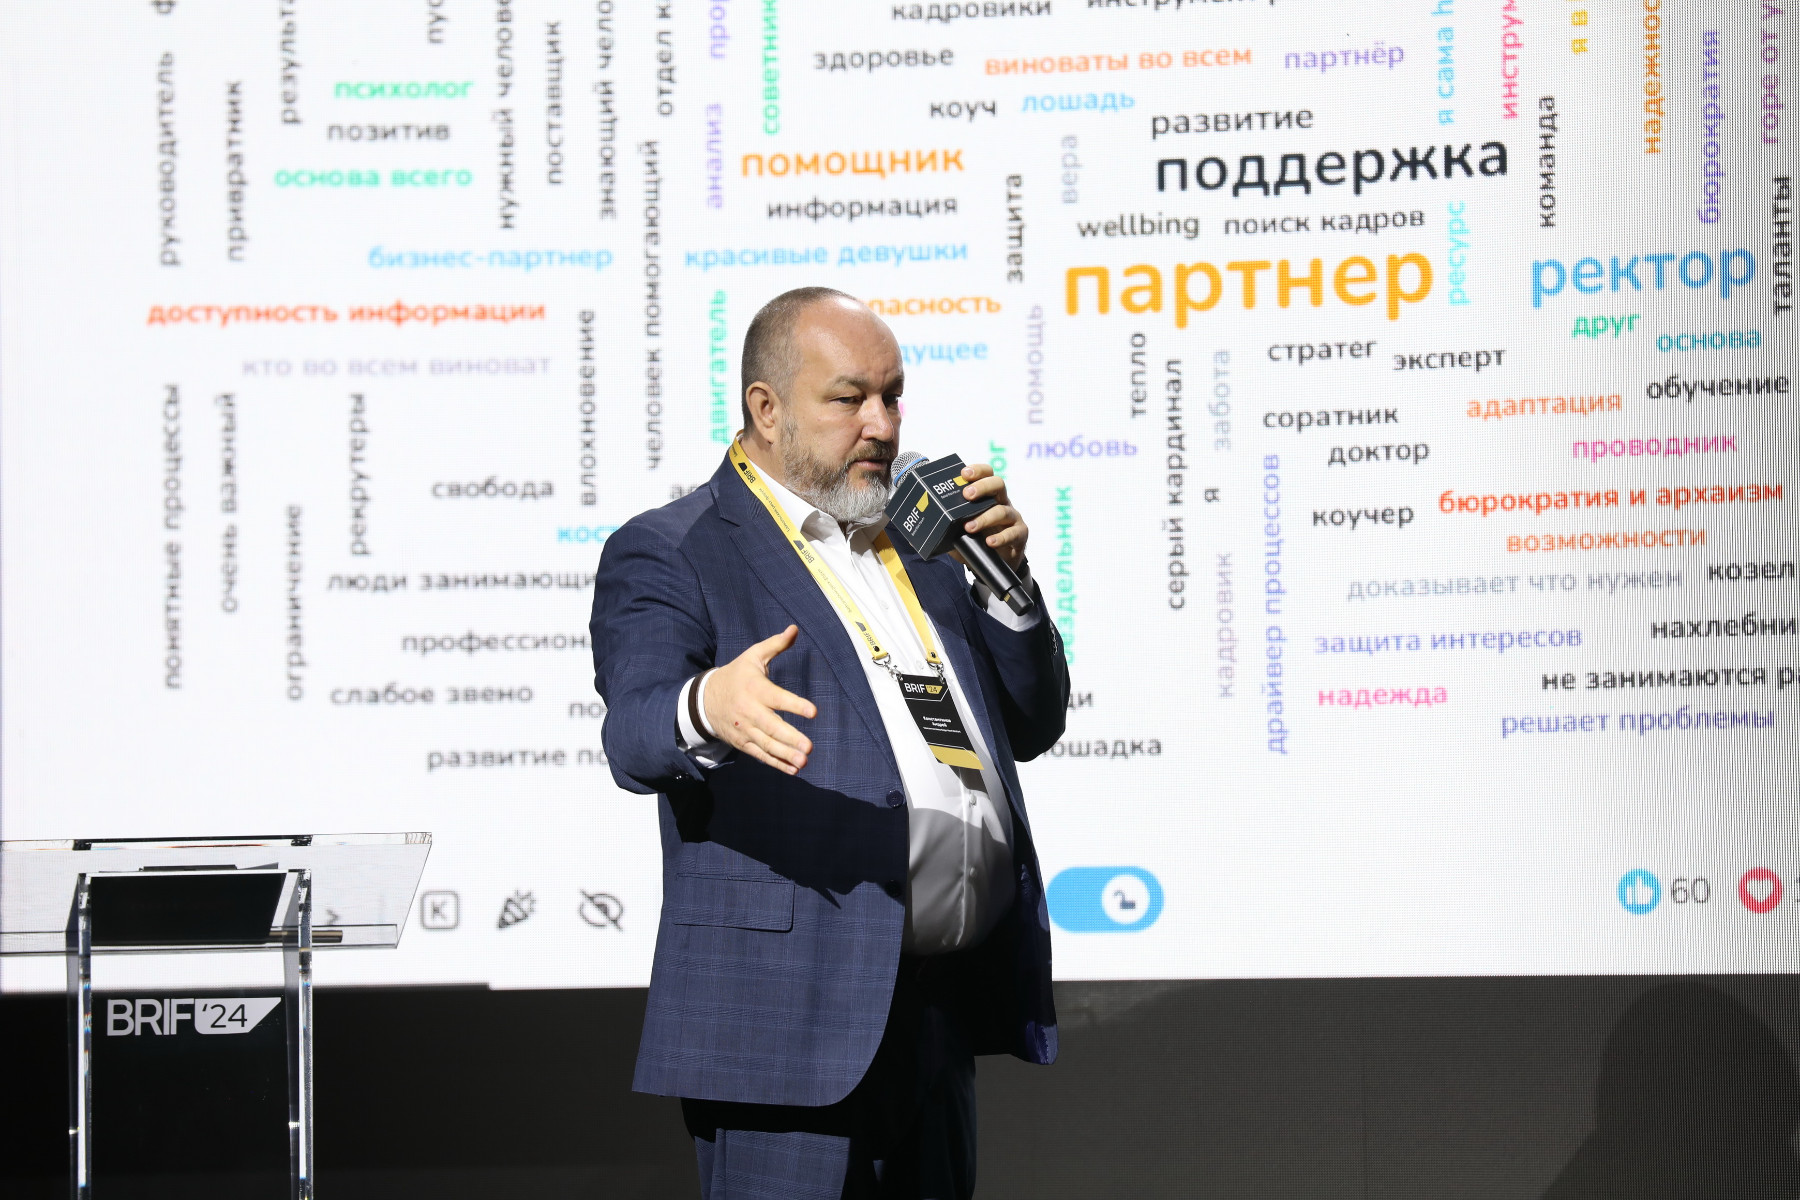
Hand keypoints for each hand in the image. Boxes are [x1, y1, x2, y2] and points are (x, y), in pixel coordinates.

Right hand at [702, 625, 817, 774]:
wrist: (704, 699)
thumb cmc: (737, 675)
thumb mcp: (753, 656)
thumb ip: (775, 645)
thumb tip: (795, 629)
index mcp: (755, 689)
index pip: (777, 698)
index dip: (795, 705)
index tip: (813, 712)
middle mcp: (750, 711)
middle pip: (772, 727)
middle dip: (790, 738)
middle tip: (809, 747)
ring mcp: (745, 729)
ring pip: (767, 744)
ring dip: (786, 754)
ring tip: (804, 760)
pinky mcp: (743, 742)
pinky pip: (761, 754)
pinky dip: (776, 763)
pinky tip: (793, 769)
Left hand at [954, 463, 1028, 568]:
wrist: (997, 562)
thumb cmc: (977, 541)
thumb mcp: (960, 532)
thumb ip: (946, 527)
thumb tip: (922, 530)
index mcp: (988, 496)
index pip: (987, 475)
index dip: (978, 471)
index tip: (964, 473)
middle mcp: (1002, 503)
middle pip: (998, 485)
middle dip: (982, 487)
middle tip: (966, 495)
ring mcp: (1013, 518)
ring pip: (1003, 511)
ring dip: (985, 518)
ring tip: (969, 527)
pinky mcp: (1020, 534)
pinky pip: (1013, 533)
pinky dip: (1001, 538)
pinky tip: (989, 542)